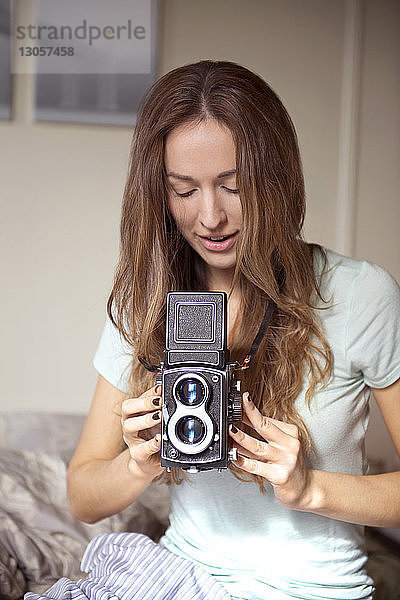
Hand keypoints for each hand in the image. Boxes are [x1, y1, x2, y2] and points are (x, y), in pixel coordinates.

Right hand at [121, 385, 163, 479]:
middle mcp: (129, 424)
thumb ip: (160, 407)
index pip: (136, 397)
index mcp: (133, 413)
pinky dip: (151, 444)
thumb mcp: (156, 419)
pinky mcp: (138, 455)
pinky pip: (141, 450)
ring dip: (145, 420)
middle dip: (144, 403)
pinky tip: (159, 439)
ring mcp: (131, 440)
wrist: (148, 462)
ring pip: (129, 426)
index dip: (148, 393)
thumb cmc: (152, 436)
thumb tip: (167, 392)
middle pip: (127, 408)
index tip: (161, 389)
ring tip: (159, 417)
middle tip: (159, 402)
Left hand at [229, 392, 311, 509]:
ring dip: (240, 438)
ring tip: (230, 431)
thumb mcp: (282, 445)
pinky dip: (242, 461)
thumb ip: (265, 435)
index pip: (267, 419)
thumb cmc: (290, 465)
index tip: (243, 400)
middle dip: (248, 416)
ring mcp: (285, 460)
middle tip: (234, 410)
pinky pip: (255, 466)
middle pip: (264, 427)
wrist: (305, 489)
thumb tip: (243, 421)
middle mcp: (290, 445)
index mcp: (291, 433)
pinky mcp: (279, 476)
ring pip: (257, 447)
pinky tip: (233, 456)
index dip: (252, 410)